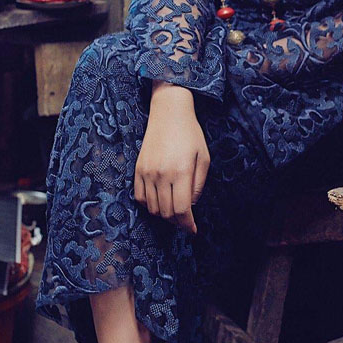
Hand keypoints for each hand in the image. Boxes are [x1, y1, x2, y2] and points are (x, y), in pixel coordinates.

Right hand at [134, 84, 209, 234]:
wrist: (168, 112)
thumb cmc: (191, 134)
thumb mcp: (204, 158)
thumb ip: (198, 185)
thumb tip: (190, 205)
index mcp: (181, 172)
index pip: (182, 210)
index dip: (188, 225)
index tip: (193, 230)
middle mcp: (162, 174)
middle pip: (167, 213)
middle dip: (178, 222)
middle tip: (185, 220)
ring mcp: (147, 172)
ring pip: (152, 208)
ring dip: (164, 215)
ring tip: (174, 210)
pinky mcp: (138, 169)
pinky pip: (140, 197)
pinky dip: (149, 205)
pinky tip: (159, 201)